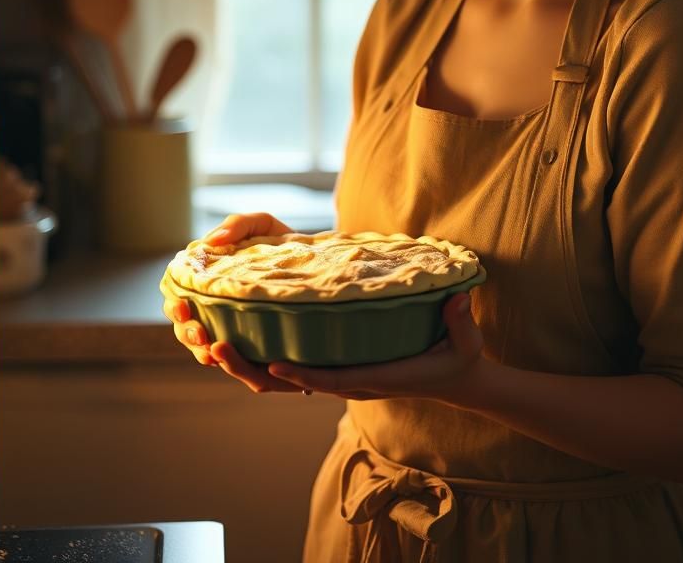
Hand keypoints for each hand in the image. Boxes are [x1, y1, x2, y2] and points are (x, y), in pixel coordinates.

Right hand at [162, 211, 296, 369]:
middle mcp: (212, 303)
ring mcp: (228, 323)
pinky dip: (224, 361)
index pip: (177, 293)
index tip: (183, 307)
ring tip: (212, 350)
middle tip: (200, 333)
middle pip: (183, 323)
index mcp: (207, 277)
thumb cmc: (282, 242)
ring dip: (200, 350)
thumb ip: (238, 225)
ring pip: (200, 345)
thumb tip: (210, 241)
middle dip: (186, 331)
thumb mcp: (262, 225)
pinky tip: (224, 361)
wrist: (320, 262)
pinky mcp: (248, 342)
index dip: (174, 303)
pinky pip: (231, 359)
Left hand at [212, 290, 484, 402]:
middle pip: (301, 383)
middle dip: (258, 371)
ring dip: (255, 366)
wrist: (458, 379)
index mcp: (379, 377)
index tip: (272, 363)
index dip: (303, 374)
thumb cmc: (459, 358)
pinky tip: (250, 341)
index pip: (335, 379)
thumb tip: (457, 298)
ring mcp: (348, 377)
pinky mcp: (345, 369)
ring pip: (294, 379)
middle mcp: (356, 381)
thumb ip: (461, 321)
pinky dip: (275, 361)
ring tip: (217, 343)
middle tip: (219, 348)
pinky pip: (304, 368)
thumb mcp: (465, 341)